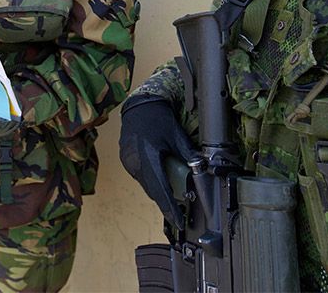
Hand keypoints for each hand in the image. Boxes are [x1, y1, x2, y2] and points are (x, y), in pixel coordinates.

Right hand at [118, 99, 194, 229]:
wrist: (139, 105)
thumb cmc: (157, 118)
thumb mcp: (176, 136)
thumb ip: (188, 154)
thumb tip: (202, 169)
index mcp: (147, 157)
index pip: (160, 190)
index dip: (170, 209)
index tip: (178, 222)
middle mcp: (134, 162)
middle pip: (153, 190)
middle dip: (166, 199)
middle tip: (181, 205)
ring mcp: (127, 161)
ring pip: (146, 184)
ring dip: (158, 188)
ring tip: (172, 186)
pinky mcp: (125, 159)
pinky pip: (140, 175)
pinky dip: (151, 178)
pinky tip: (159, 173)